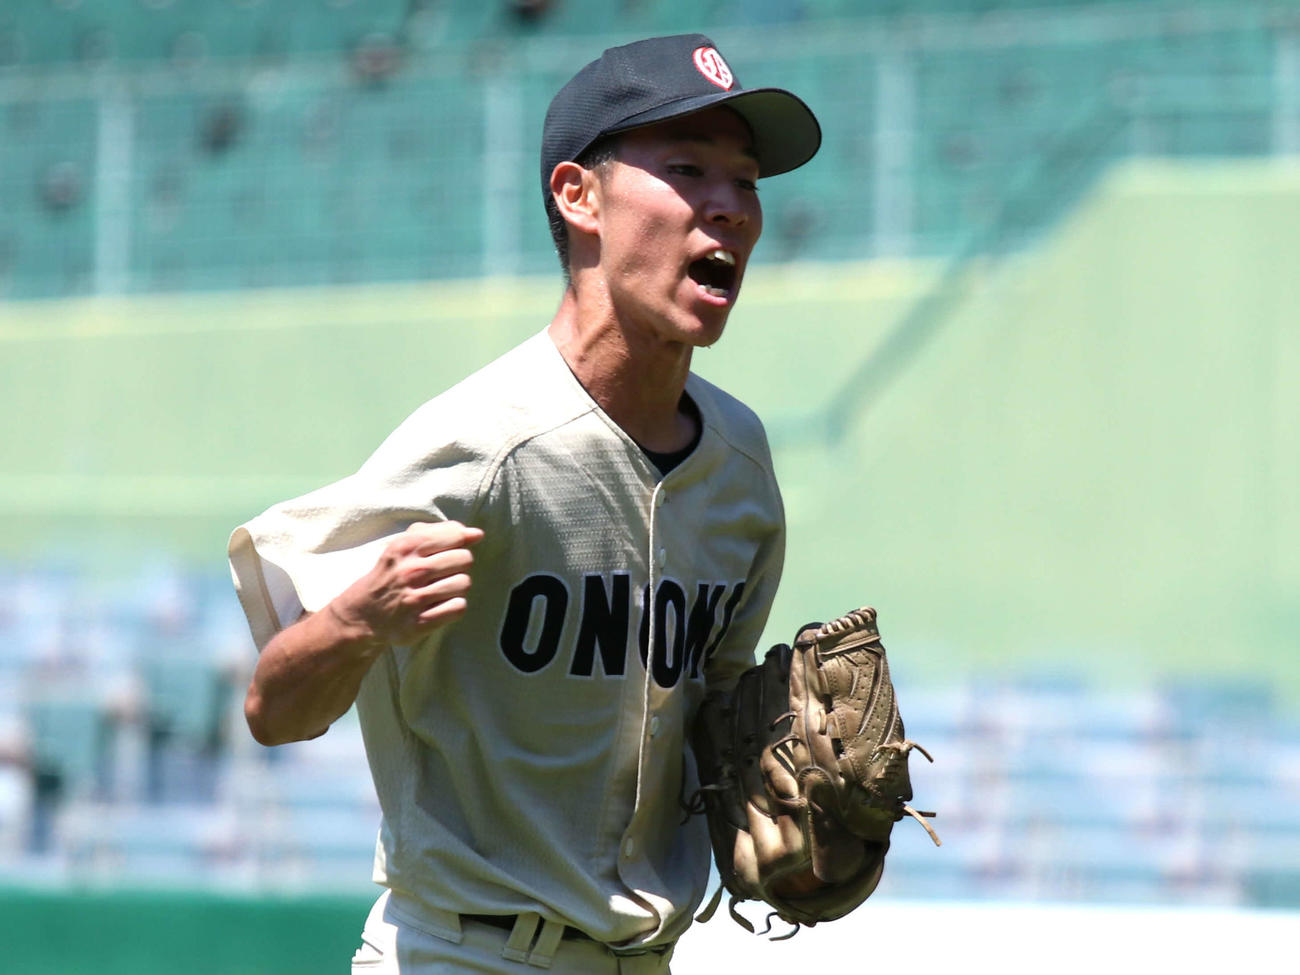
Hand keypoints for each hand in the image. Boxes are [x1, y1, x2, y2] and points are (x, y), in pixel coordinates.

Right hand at [329, 521, 484, 646]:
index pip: (455, 535)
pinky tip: (441, 604)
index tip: (449, 550)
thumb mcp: (405, 545)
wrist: (364, 613)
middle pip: (464, 559)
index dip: (459, 542)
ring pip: (464, 583)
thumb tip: (476, 534)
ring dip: (458, 586)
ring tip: (442, 589)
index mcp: (405, 547)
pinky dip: (455, 606)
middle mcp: (409, 572)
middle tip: (444, 572)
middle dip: (460, 564)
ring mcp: (414, 599)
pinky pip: (458, 607)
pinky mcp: (419, 623)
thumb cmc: (393, 573)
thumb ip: (441, 532)